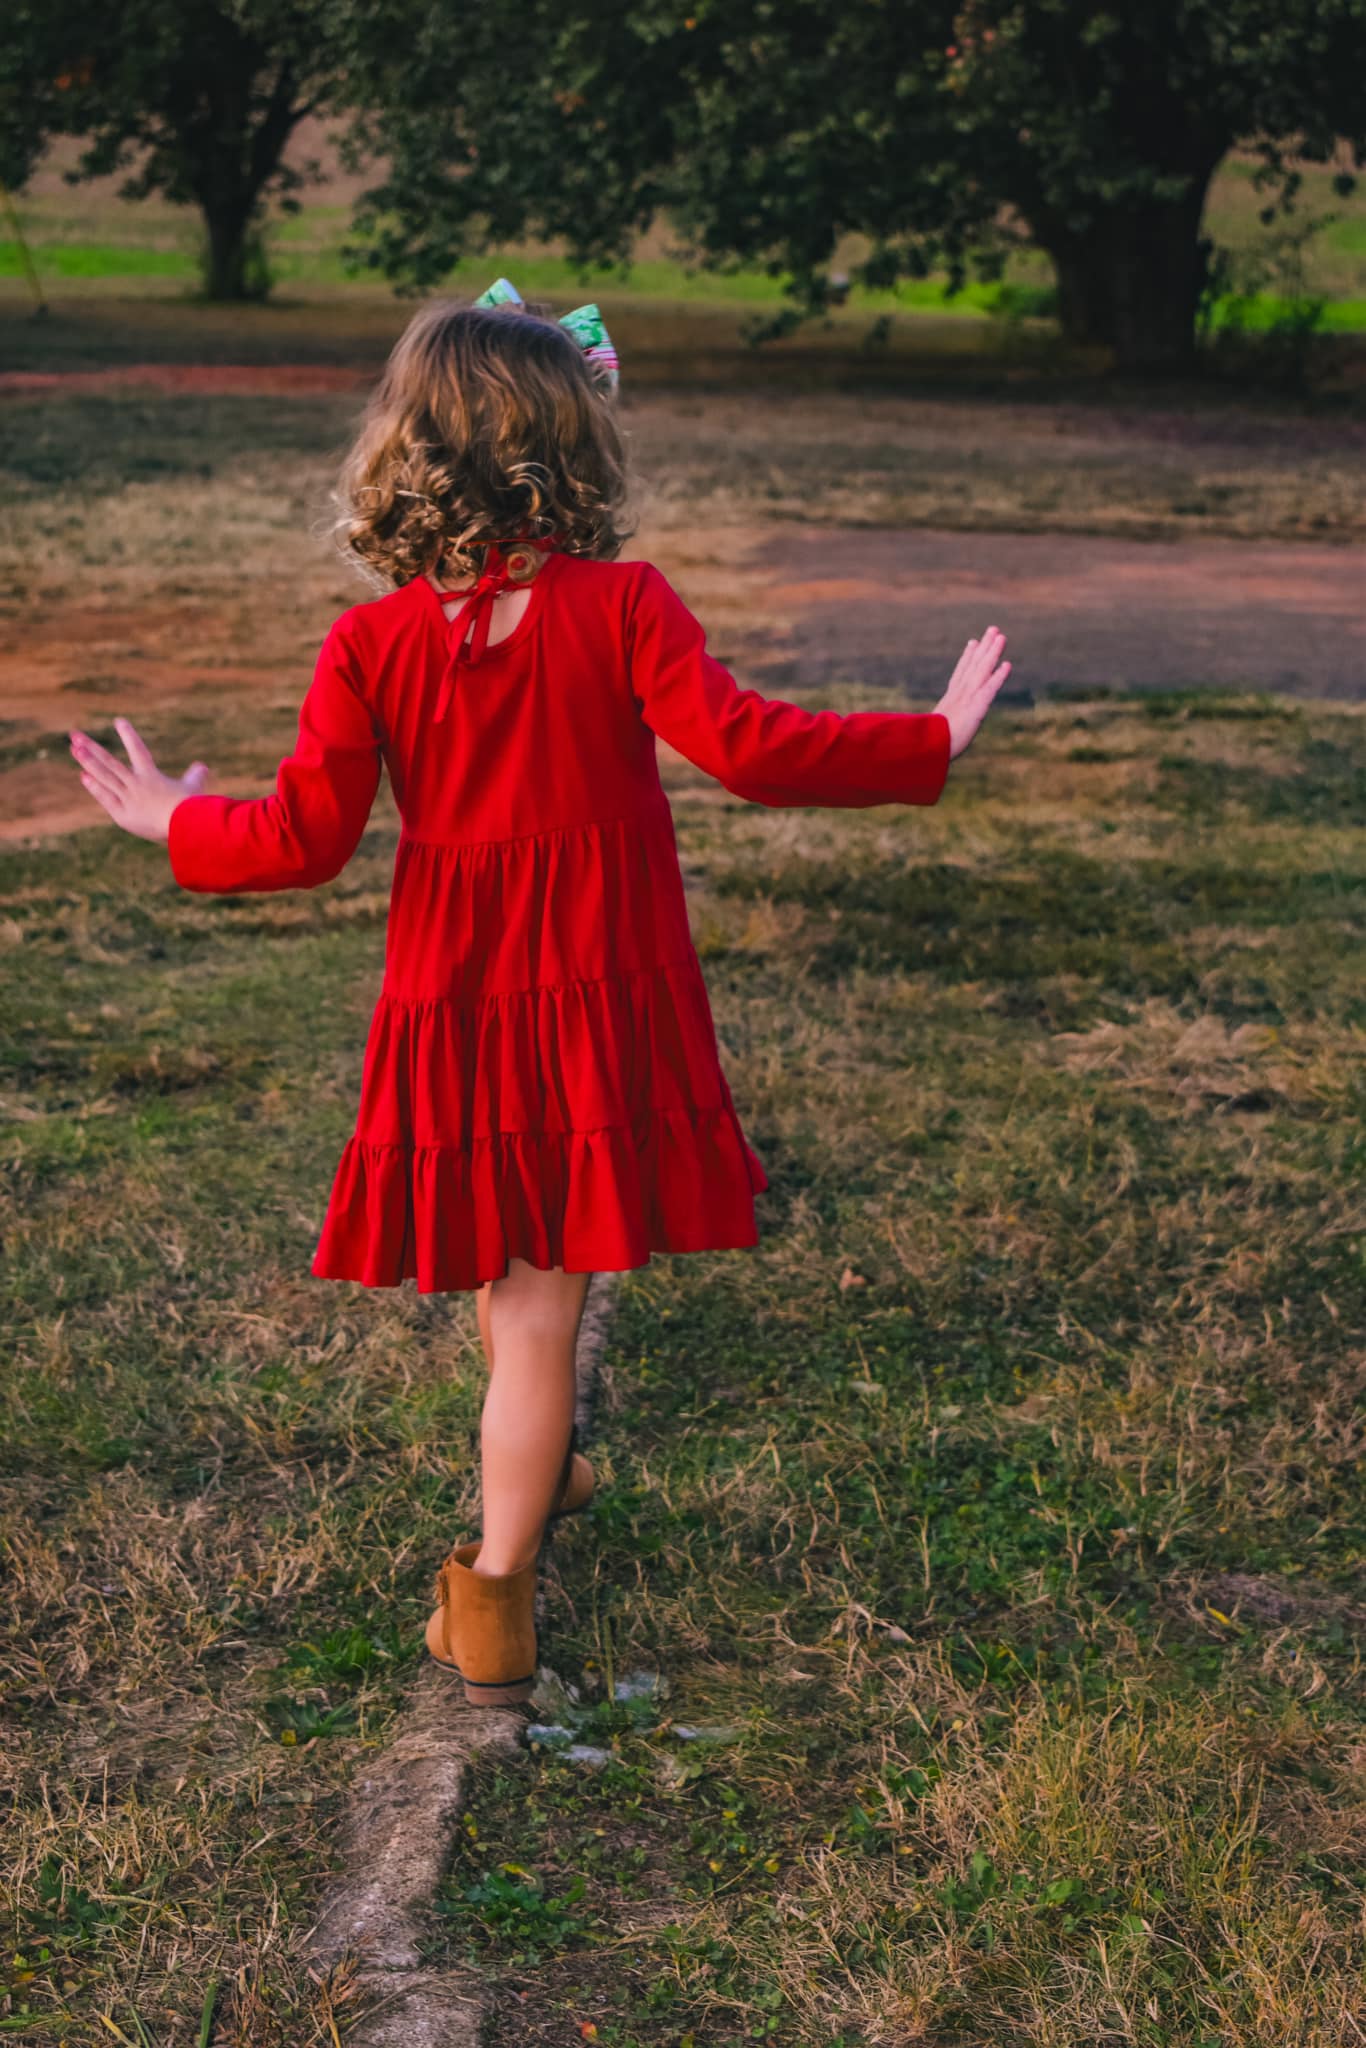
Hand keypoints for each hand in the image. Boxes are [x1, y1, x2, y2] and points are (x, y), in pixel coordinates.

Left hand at [69, 718, 210, 841]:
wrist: (186, 827)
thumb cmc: (193, 808)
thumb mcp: (195, 789)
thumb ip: (195, 776)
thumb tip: (202, 766)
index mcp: (152, 776)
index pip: (138, 751)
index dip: (128, 735)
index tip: (118, 721)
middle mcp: (136, 784)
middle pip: (109, 762)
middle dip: (91, 747)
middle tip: (74, 735)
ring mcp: (128, 798)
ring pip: (104, 776)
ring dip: (88, 762)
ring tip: (74, 749)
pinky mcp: (123, 815)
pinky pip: (106, 798)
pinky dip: (95, 787)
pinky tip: (83, 776)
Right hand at [934, 626, 1011, 759]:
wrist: (926, 752)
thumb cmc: (926, 746)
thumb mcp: (930, 733)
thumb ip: (933, 727)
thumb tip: (921, 734)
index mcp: (949, 700)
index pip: (960, 674)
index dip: (967, 657)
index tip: (973, 642)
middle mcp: (958, 695)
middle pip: (974, 666)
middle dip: (984, 647)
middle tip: (993, 629)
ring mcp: (967, 699)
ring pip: (982, 671)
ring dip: (992, 653)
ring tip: (1001, 636)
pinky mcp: (975, 709)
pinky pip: (989, 689)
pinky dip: (998, 677)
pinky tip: (1008, 665)